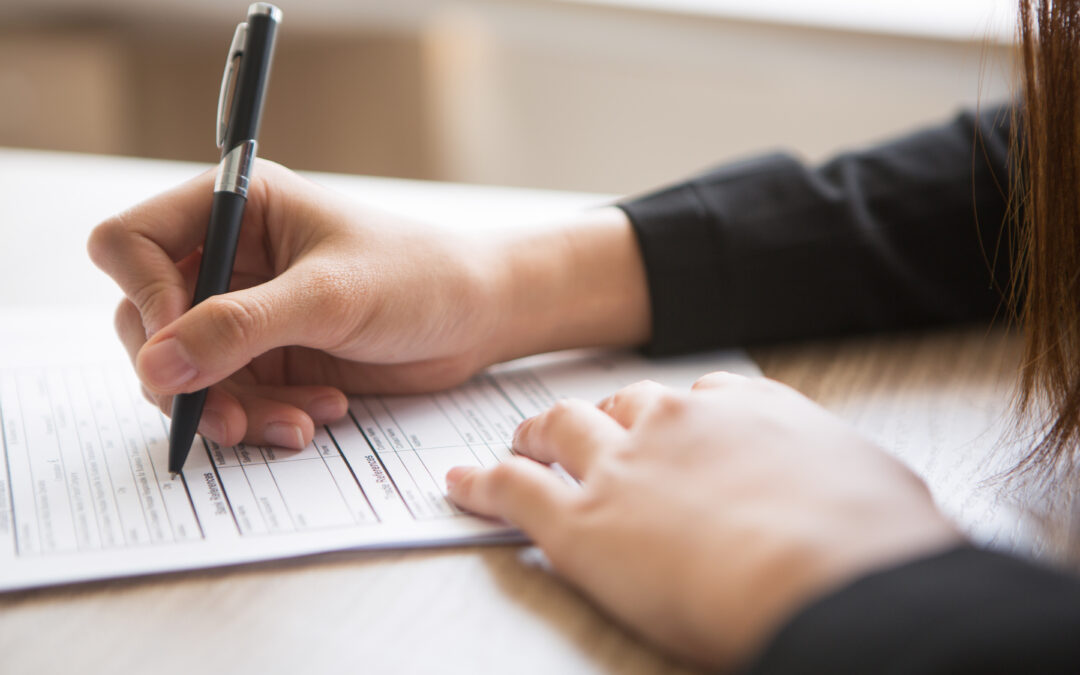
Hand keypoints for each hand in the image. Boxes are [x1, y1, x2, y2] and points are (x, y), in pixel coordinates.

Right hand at [88, 161, 648, 448]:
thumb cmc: (419, 278)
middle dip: (188, 375)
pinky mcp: (269, 357)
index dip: (143, 297)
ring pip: (186, 372)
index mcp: (236, 208)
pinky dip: (263, 417)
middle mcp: (229, 258)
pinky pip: (231, 399)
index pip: (130, 243)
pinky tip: (318, 414)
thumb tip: (155, 365)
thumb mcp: (330, 297)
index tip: (180, 346)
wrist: (478, 318)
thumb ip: (240, 327)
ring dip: (232, 409)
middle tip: (226, 416)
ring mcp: (245, 312)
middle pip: (146, 320)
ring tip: (297, 423)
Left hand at [447, 373, 960, 669]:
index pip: (697, 397)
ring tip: (520, 441)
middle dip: (599, 415)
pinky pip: (513, 490)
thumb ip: (855, 487)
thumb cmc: (870, 544)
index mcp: (750, 411)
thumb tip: (874, 507)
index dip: (673, 413)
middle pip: (621, 403)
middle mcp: (679, 424)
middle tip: (581, 429)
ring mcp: (624, 467)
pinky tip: (458, 484)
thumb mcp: (885, 494)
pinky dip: (480, 484)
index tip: (665, 424)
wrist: (826, 575)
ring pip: (560, 429)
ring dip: (536, 433)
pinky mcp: (581, 522)